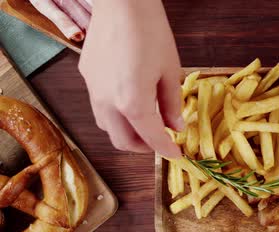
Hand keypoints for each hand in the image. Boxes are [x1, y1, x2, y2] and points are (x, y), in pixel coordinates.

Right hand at [79, 0, 182, 156]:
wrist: (121, 3)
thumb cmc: (151, 32)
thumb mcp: (170, 71)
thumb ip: (171, 104)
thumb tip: (177, 127)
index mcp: (132, 103)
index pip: (151, 138)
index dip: (166, 149)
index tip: (177, 154)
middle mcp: (107, 102)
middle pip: (122, 141)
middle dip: (143, 147)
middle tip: (161, 141)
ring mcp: (92, 90)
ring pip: (107, 127)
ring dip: (126, 133)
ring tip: (146, 124)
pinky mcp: (87, 77)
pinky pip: (99, 107)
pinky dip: (115, 116)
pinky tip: (130, 102)